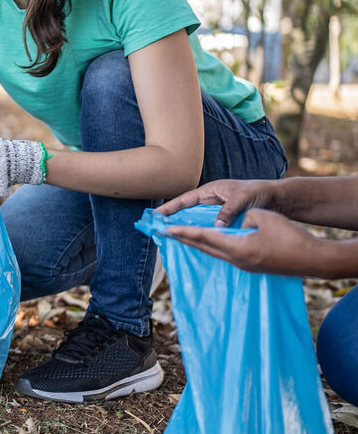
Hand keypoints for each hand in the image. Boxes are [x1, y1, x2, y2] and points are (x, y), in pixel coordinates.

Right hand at [155, 178, 276, 227]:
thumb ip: (228, 211)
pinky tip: (194, 242)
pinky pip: (208, 227)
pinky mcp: (225, 220)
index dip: (170, 207)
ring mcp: (217, 211)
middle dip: (172, 218)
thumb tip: (215, 227)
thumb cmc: (259, 192)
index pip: (185, 200)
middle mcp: (211, 201)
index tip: (155, 215)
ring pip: (196, 220)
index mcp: (211, 191)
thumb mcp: (243, 199)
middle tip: (157, 228)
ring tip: (171, 237)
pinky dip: (200, 233)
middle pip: (187, 211)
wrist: (278, 198)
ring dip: (186, 227)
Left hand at [165, 208, 323, 275]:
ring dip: (196, 244)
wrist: (314, 259)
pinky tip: (208, 244)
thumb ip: (243, 217)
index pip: (204, 238)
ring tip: (181, 237)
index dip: (184, 232)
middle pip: (203, 248)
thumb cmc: (291, 237)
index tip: (167, 229)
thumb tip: (234, 222)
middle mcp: (236, 260)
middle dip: (183, 239)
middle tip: (165, 233)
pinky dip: (211, 248)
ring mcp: (243, 266)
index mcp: (238, 248)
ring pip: (213, 253)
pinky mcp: (251, 267)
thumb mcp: (264, 218)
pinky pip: (224, 255)